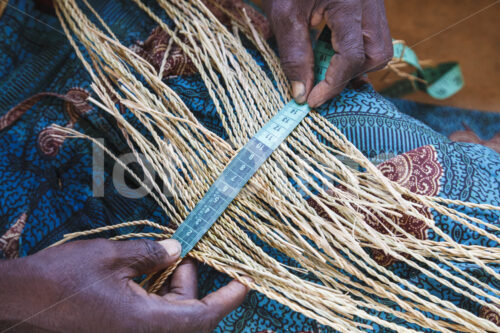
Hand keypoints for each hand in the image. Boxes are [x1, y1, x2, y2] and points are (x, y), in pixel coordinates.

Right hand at [0, 239, 247, 331]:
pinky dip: (157, 292)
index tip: (246, 281)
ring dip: (174, 286)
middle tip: (186, 250)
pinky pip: (152, 314)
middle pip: (187, 313)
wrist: (19, 300)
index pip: (201, 316)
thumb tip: (176, 249)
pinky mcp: (118, 329)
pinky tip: (147, 269)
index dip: (228, 298)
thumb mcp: (109, 256)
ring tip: (164, 255)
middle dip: (193, 281)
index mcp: (144, 323)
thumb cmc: (59, 279)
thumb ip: (149, 254)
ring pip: (170, 313)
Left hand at [264, 0, 392, 106]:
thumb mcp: (285, 16)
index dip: (332, 84)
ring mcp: (373, 4)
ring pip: (378, 47)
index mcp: (351, 3)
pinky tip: (329, 54)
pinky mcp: (367, 6)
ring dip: (353, 66)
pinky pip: (369, 37)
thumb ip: (295, 56)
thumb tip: (301, 93)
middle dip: (350, 75)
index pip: (352, 55)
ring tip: (324, 68)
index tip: (311, 100)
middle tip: (321, 85)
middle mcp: (370, 4)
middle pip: (377, 53)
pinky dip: (352, 52)